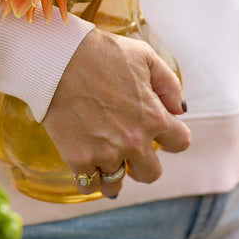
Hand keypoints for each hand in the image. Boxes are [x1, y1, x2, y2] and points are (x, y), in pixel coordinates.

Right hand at [43, 28, 190, 198]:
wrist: (59, 58)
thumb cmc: (101, 52)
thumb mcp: (144, 56)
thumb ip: (169, 84)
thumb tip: (179, 109)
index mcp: (153, 116)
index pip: (180, 143)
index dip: (172, 136)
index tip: (160, 132)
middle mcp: (133, 140)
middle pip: (151, 173)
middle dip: (144, 161)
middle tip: (130, 147)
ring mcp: (105, 153)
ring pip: (117, 184)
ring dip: (114, 172)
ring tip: (105, 157)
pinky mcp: (78, 158)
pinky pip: (89, 185)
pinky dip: (89, 177)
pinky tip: (86, 161)